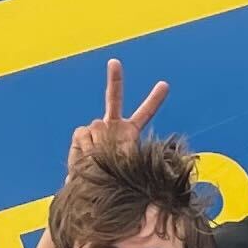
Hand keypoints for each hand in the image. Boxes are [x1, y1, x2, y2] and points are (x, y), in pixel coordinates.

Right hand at [68, 55, 170, 173]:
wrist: (92, 185)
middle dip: (114, 79)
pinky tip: (88, 156)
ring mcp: (97, 128)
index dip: (154, 100)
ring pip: (96, 126)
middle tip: (114, 62)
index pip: (145, 113)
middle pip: (113, 98)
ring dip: (97, 144)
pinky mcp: (82, 133)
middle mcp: (113, 126)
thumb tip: (117, 155)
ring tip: (99, 160)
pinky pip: (83, 134)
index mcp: (130, 133)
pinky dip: (85, 146)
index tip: (164, 85)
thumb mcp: (128, 173)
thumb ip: (127, 162)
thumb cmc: (114, 180)